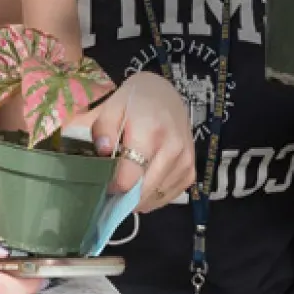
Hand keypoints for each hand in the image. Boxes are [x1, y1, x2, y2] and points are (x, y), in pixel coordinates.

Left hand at [87, 72, 194, 212]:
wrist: (165, 94)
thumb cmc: (134, 102)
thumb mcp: (112, 107)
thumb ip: (103, 129)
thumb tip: (103, 151)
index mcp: (150, 132)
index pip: (130, 176)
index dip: (113, 186)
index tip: (102, 184)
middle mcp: (172, 149)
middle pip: (144, 191)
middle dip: (124, 197)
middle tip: (110, 192)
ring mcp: (185, 162)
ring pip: (156, 197)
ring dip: (138, 199)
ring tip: (125, 186)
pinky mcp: (191, 171)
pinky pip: (169, 196)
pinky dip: (153, 197)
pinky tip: (142, 187)